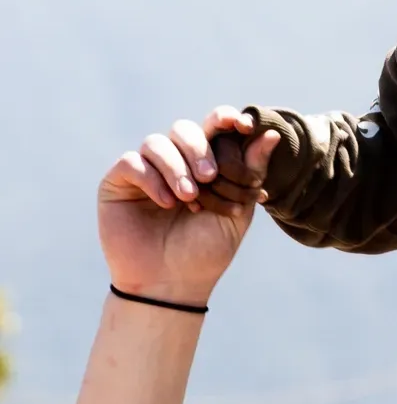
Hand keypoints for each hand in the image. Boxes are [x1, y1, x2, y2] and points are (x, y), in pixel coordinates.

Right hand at [98, 108, 276, 304]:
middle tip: (210, 177)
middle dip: (199, 148)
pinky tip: (167, 203)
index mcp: (204, 163)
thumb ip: (252, 172)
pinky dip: (152, 179)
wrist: (173, 285)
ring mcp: (145, 171)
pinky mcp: (118, 182)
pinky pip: (133, 162)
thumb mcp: (237, 210)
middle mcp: (174, 162)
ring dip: (176, 166)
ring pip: (157, 142)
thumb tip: (272, 134)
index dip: (226, 119)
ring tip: (189, 197)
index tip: (243, 125)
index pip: (213, 128)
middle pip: (184, 129)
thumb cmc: (206, 250)